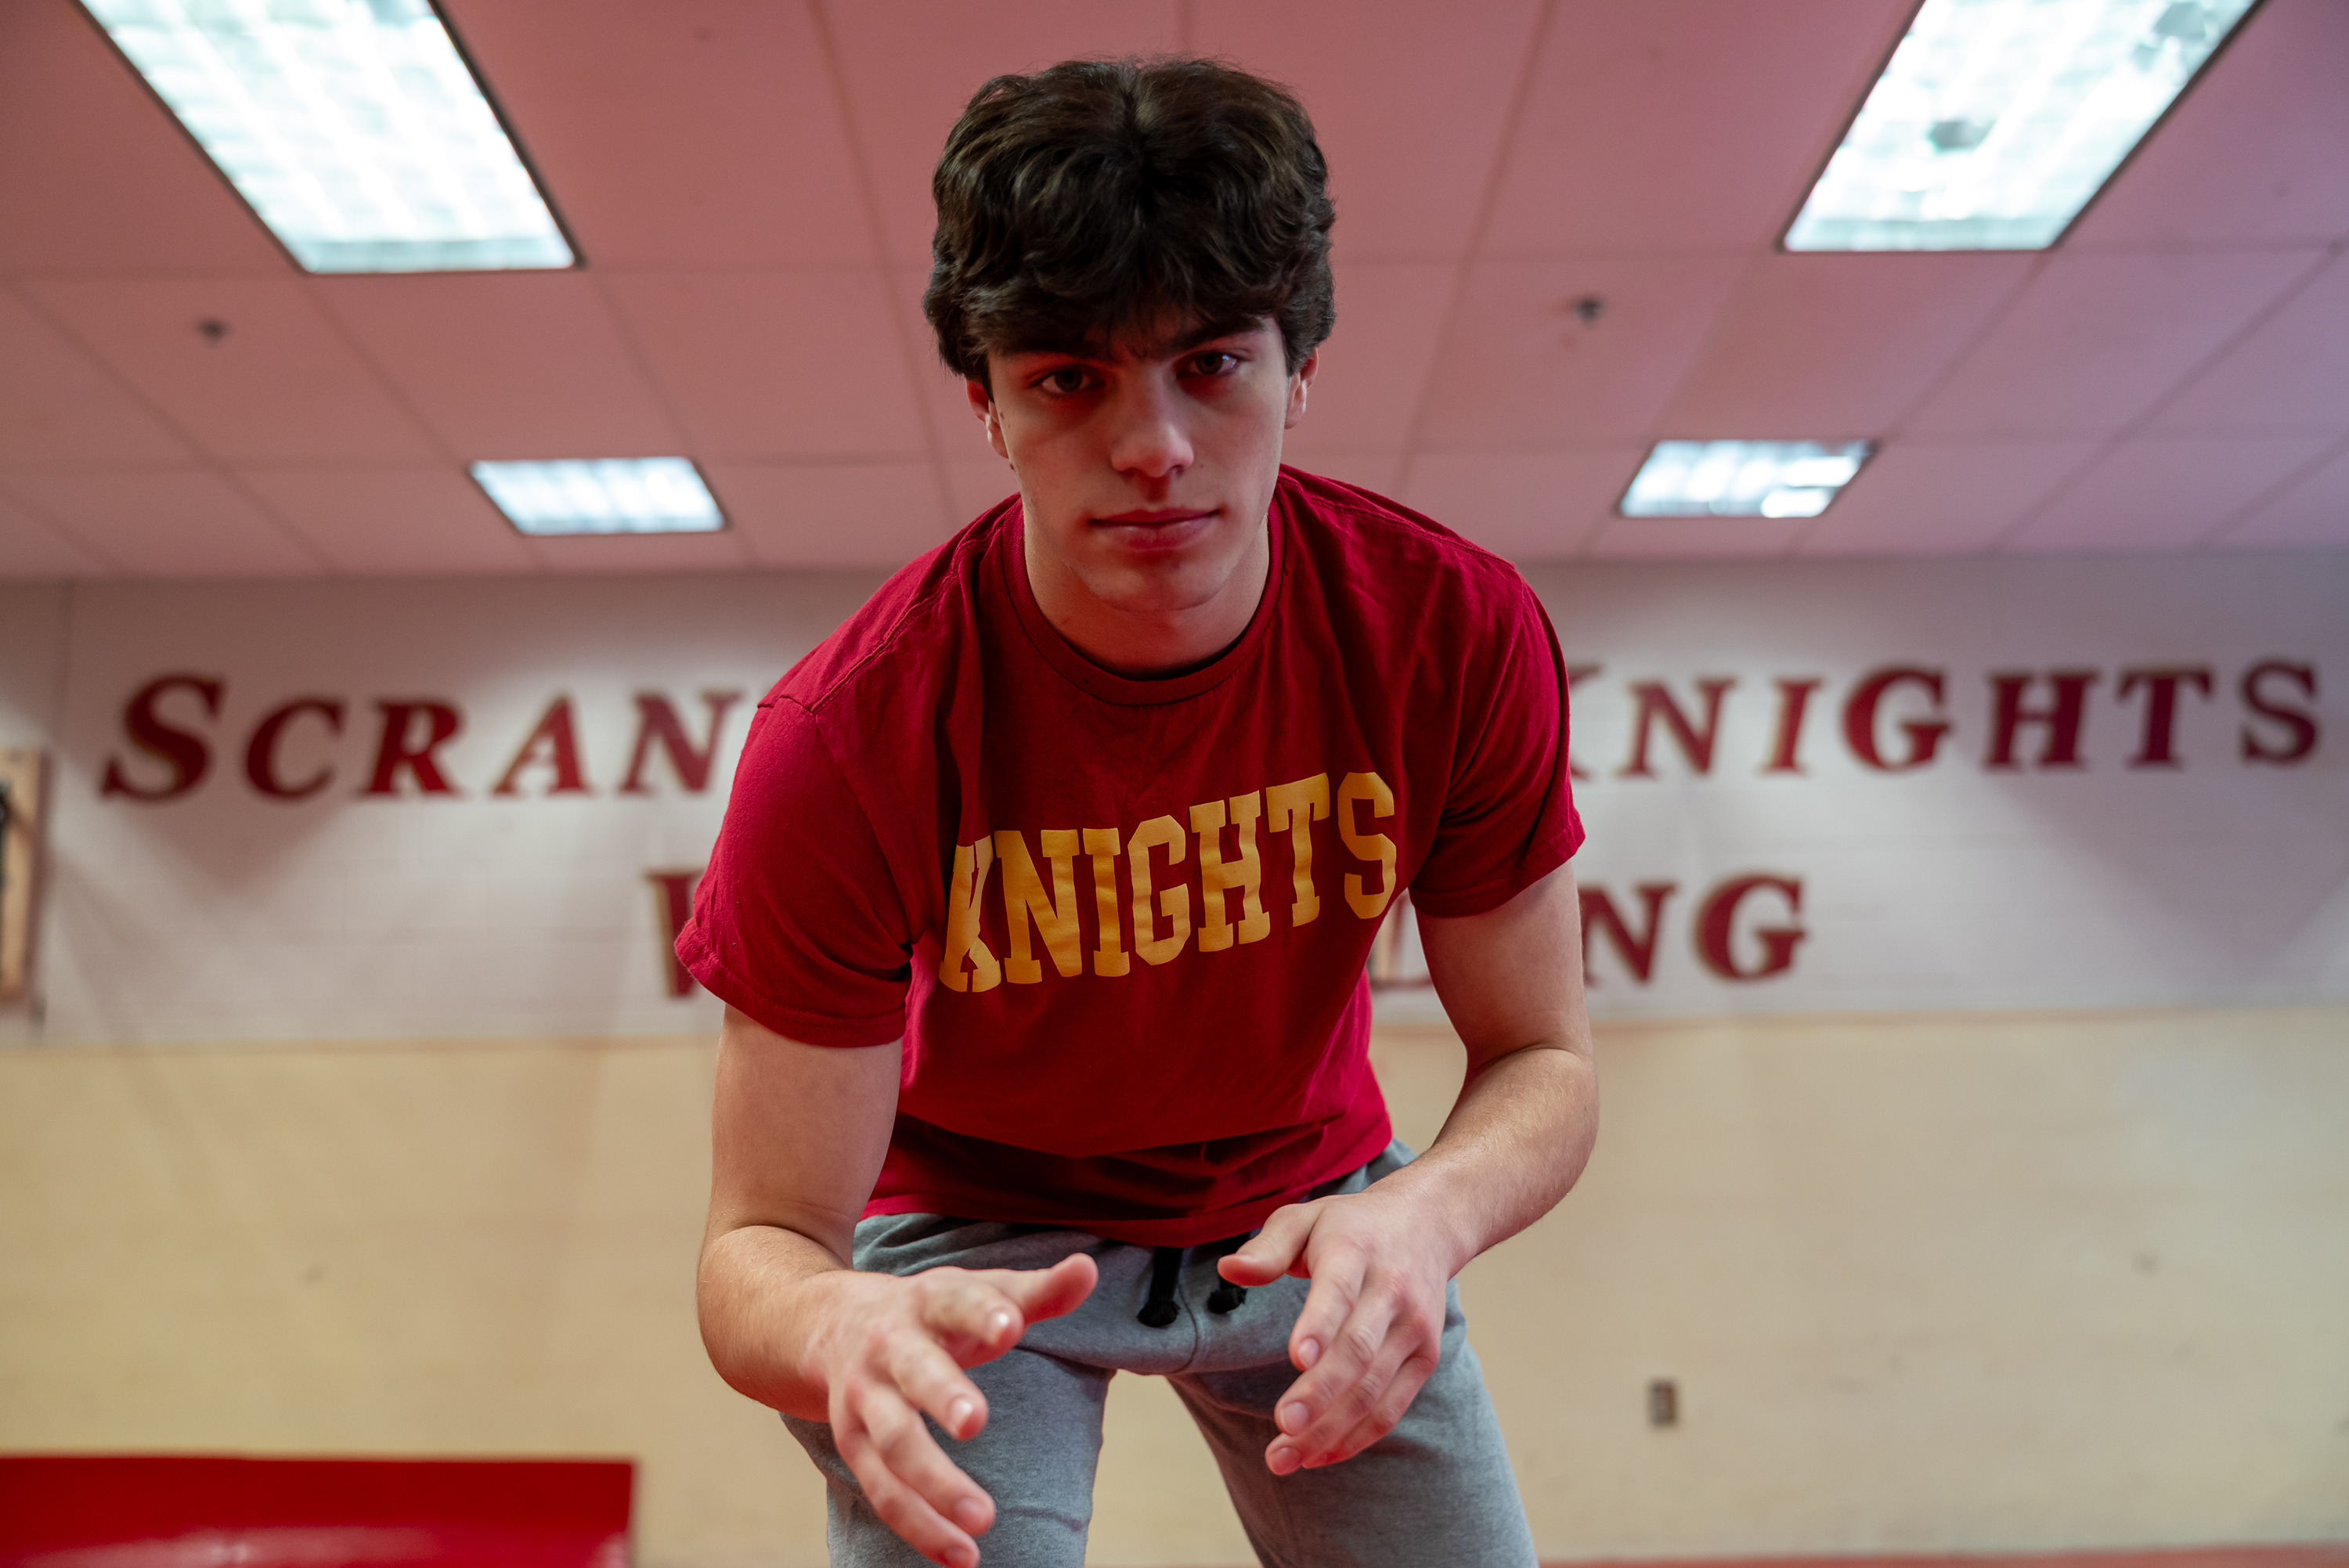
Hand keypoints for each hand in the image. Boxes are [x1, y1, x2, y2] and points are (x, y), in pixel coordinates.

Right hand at [807, 1253, 1095, 1566]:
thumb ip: (1036, 1290)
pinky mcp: (853, 1445)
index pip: (957, 1301)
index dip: (983, 1312)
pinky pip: (883, 1492)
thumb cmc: (929, 1311)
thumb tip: (1089, 1267)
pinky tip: (961, 1554)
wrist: (828, 1323)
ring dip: (934, 1483)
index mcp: (928, 1301)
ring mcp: (865, 1398)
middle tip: (976, 1421)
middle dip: (942, 1395)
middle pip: (915, 1373)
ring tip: (983, 1519)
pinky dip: (919, 1527)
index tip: (1012, 1325)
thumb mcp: (976, 1290)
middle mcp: (889, 1348)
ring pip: (893, 1445)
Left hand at [1216, 1185, 1457, 1474]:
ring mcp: (1414, 1328)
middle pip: (1358, 1350)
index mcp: (1355, 1251)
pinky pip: (1391, 1407)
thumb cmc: (1351, 1227)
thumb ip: (1267, 1246)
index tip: (1297, 1357)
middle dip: (1321, 1393)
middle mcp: (1391, 1291)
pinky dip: (1356, 1436)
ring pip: (1373, 1388)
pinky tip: (1319, 1455)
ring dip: (1330, 1429)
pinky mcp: (1425, 1358)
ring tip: (1284, 1456)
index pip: (1338, 1291)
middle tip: (1282, 1426)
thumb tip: (1229, 1269)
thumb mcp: (1305, 1218)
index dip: (1320, 1325)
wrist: (1427, 1224)